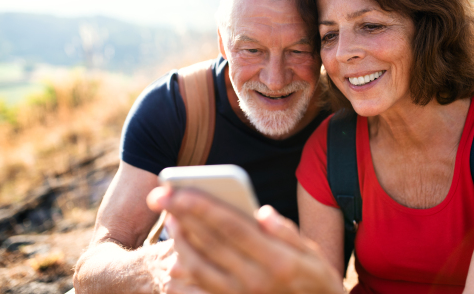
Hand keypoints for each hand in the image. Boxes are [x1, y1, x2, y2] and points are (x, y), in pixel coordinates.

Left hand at [147, 186, 343, 293]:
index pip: (231, 226)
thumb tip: (262, 212)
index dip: (202, 206)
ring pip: (198, 267)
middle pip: (209, 243)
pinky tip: (174, 257)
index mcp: (276, 260)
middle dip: (182, 216)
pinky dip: (181, 275)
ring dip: (179, 241)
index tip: (178, 190)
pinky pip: (197, 293)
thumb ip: (288, 232)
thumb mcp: (313, 255)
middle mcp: (254, 280)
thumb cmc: (313, 279)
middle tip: (160, 195)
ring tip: (170, 218)